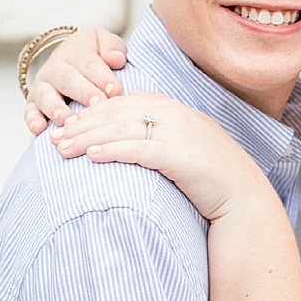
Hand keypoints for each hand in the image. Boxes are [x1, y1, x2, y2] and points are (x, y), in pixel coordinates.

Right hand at [24, 27, 126, 132]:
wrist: (71, 57)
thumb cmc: (95, 54)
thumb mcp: (105, 43)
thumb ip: (112, 46)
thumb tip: (115, 58)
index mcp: (75, 52)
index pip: (89, 63)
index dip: (102, 77)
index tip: (115, 90)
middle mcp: (56, 68)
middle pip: (68, 80)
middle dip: (83, 92)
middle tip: (97, 103)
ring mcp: (43, 85)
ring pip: (46, 95)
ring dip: (55, 108)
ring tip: (66, 119)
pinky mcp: (34, 101)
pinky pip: (30, 110)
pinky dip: (33, 119)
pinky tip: (40, 129)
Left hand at [52, 94, 269, 222]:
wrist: (245, 199)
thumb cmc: (218, 179)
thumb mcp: (194, 145)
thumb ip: (168, 130)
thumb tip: (139, 124)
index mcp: (179, 110)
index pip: (128, 102)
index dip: (97, 111)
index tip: (74, 122)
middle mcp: (177, 115)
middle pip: (118, 112)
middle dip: (83, 123)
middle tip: (56, 136)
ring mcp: (178, 133)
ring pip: (121, 128)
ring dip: (87, 137)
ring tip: (62, 148)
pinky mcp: (177, 155)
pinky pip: (136, 148)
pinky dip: (110, 150)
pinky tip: (90, 156)